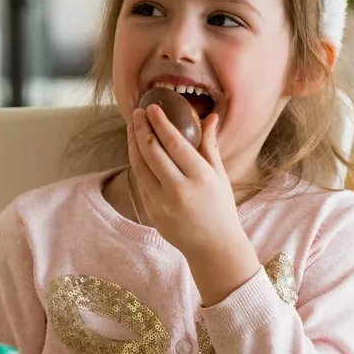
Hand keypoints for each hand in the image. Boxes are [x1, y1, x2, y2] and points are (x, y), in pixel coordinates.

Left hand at [127, 105, 260, 304]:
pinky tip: (136, 149)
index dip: (160, 123)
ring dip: (133, 143)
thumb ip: (210, 145)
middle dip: (141, 128)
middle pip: (152, 152)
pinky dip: (137, 162)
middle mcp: (179, 190)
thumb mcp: (220, 175)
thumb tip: (209, 116)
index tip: (152, 107)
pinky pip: (141, 181)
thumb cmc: (220, 206)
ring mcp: (162, 203)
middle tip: (137, 112)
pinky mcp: (151, 211)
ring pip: (140, 166)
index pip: (174, 143)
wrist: (213, 246)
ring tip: (133, 126)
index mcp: (200, 177)